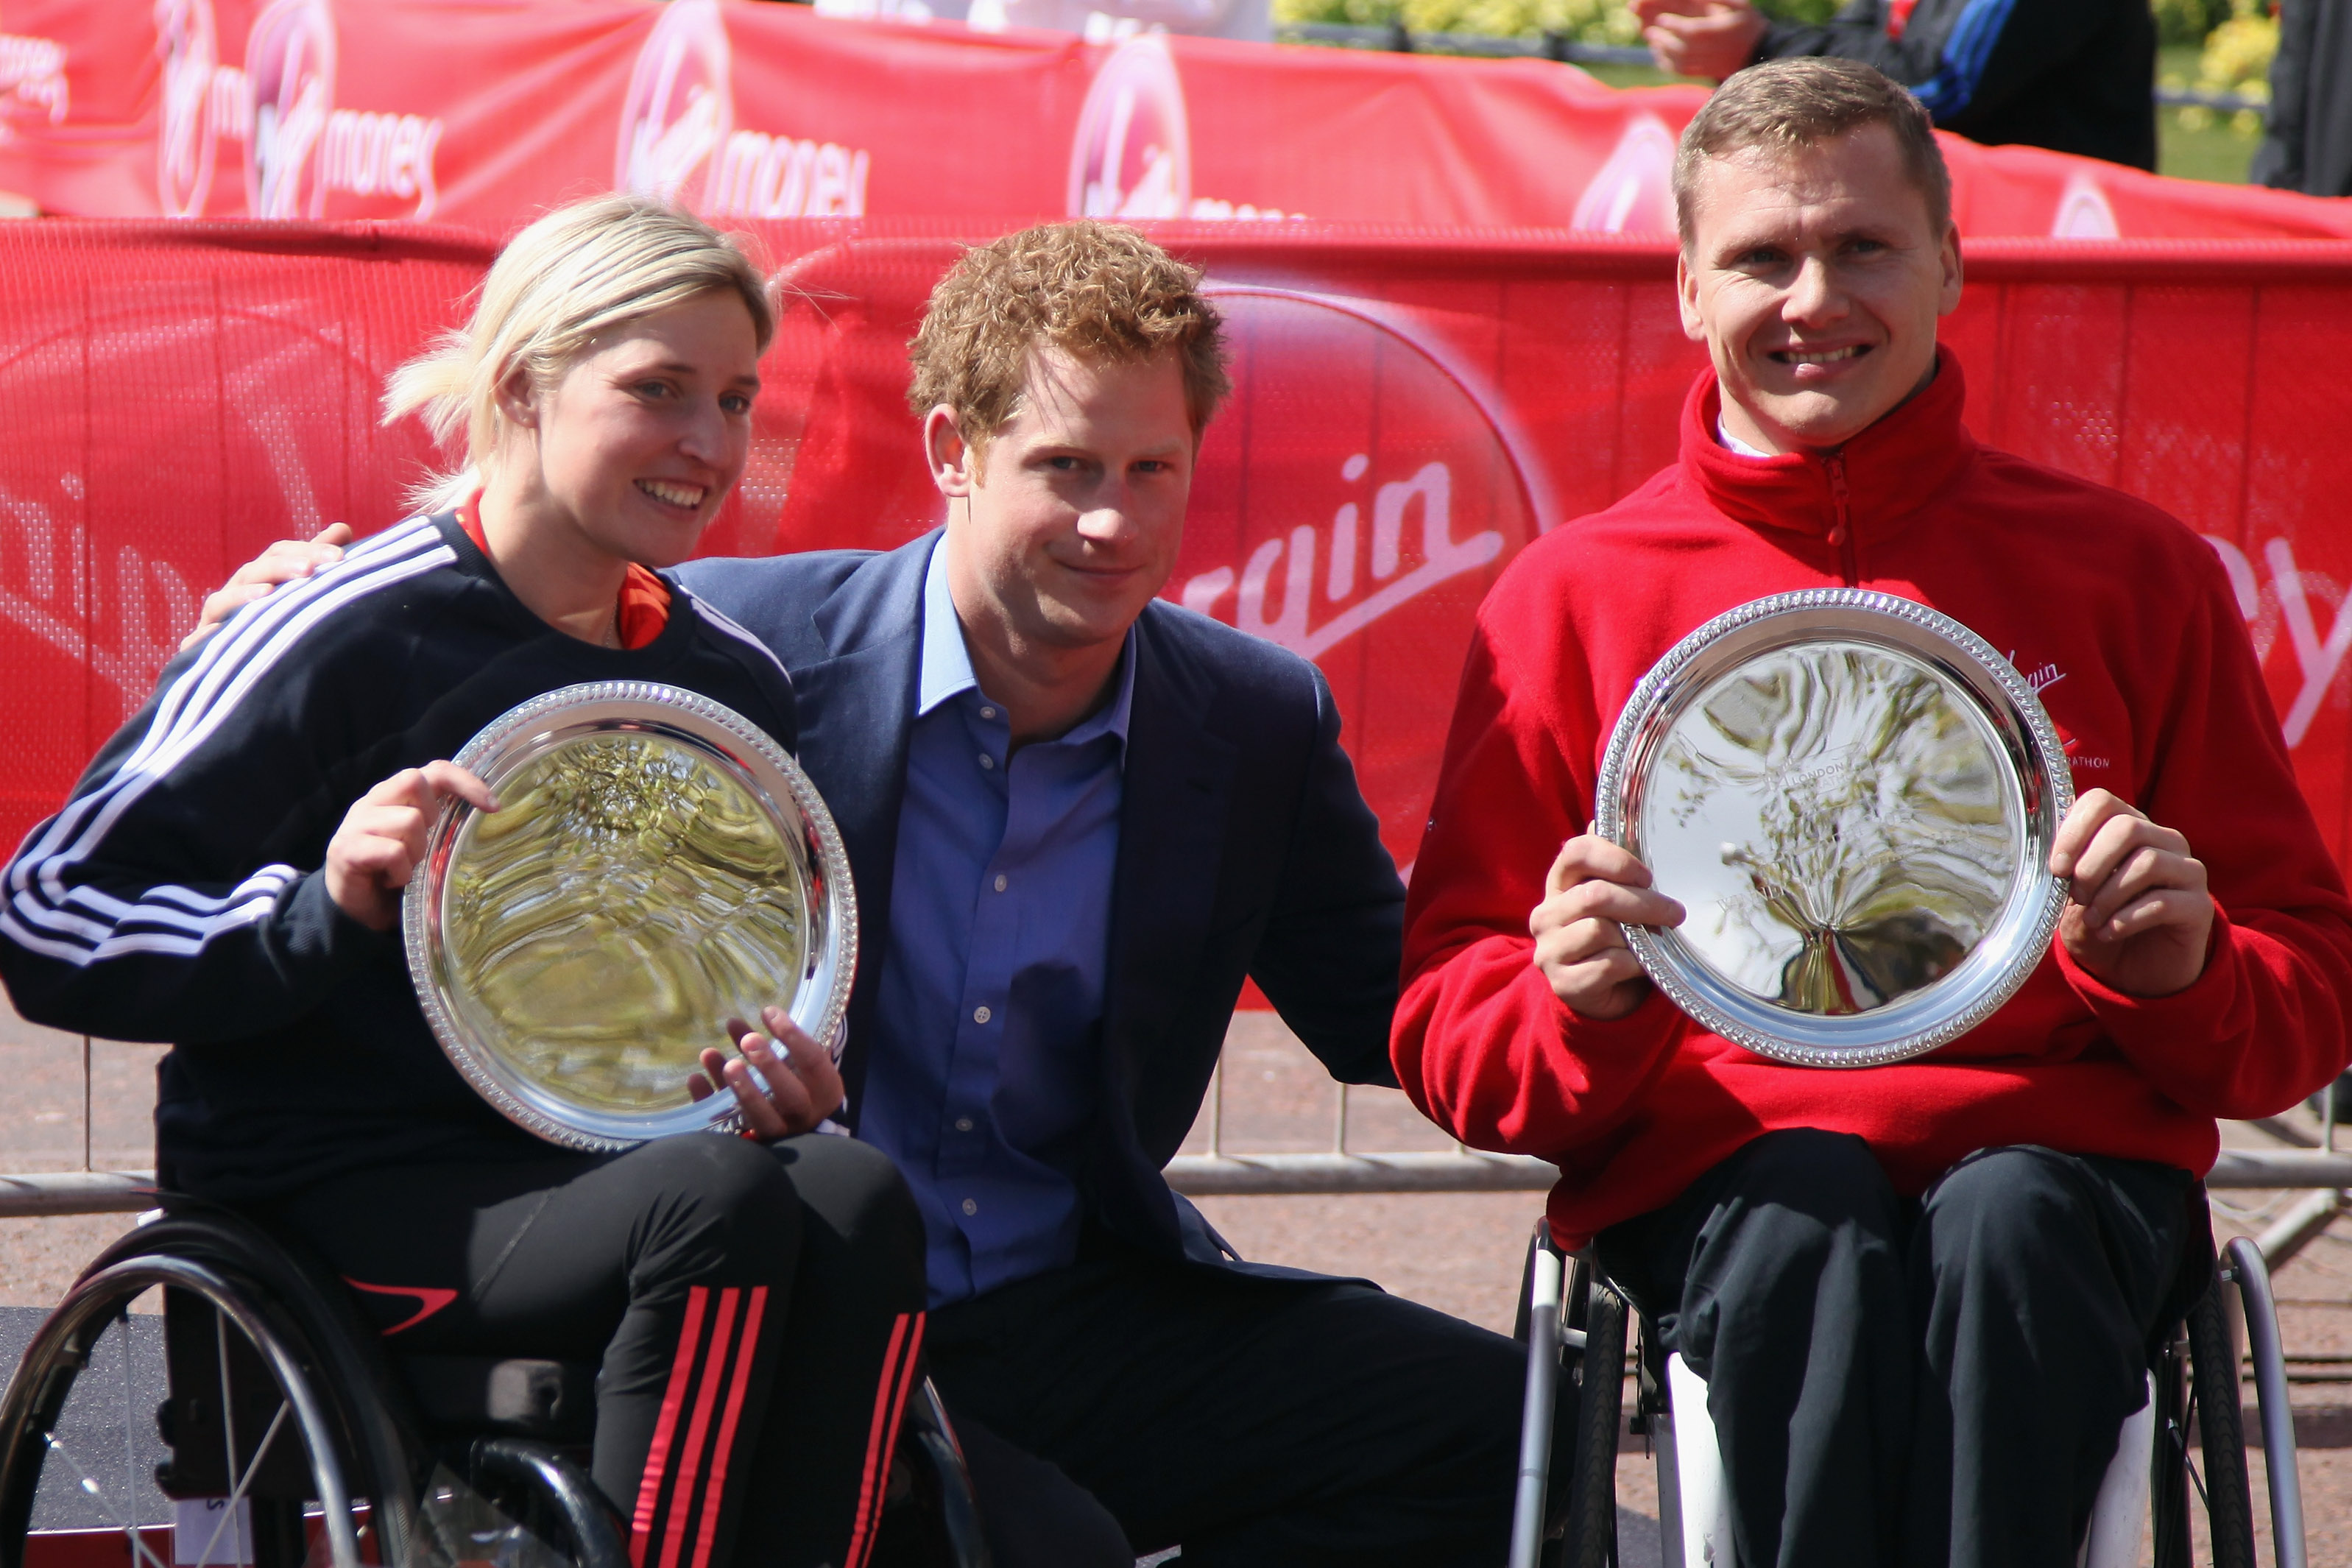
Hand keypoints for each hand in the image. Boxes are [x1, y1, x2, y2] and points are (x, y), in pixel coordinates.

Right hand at [180, 522, 354, 651]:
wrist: (238, 669)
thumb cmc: (277, 620)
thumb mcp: (299, 590)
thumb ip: (316, 559)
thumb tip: (342, 528)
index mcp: (260, 577)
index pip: (280, 553)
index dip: (308, 550)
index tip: (341, 557)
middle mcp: (236, 593)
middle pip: (255, 571)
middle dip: (282, 567)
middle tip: (310, 570)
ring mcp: (215, 619)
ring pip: (223, 601)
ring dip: (243, 595)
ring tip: (268, 594)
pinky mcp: (199, 648)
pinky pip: (197, 641)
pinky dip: (205, 636)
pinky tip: (217, 633)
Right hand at [323, 761, 496, 929]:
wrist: (356, 909)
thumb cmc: (396, 872)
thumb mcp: (424, 843)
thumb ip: (441, 822)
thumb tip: (490, 812)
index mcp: (394, 795)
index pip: (434, 770)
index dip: (465, 781)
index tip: (493, 806)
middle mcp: (373, 801)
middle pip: (414, 781)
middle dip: (431, 816)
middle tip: (424, 846)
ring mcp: (356, 824)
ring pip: (408, 821)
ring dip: (416, 852)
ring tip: (406, 869)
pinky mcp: (346, 850)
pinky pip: (392, 852)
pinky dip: (400, 872)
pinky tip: (393, 881)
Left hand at [691, 1007, 846, 1138]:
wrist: (802, 1126)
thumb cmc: (803, 1083)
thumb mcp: (806, 1064)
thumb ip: (788, 1045)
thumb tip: (764, 1012)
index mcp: (824, 1090)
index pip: (813, 1062)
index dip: (793, 1037)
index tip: (769, 1012)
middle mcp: (804, 1114)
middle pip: (790, 1096)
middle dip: (769, 1067)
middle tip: (749, 1040)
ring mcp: (777, 1133)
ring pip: (760, 1117)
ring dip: (740, 1089)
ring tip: (712, 1055)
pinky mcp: (750, 1141)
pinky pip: (726, 1126)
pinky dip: (709, 1102)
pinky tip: (696, 1077)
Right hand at [1530, 834, 1685, 1019]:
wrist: (1603, 994)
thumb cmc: (1613, 936)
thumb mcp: (1614, 900)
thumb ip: (1614, 867)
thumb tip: (1613, 818)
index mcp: (1558, 885)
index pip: (1576, 852)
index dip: (1614, 858)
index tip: (1647, 875)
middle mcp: (1545, 915)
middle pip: (1596, 895)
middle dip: (1643, 903)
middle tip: (1674, 912)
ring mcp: (1549, 950)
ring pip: (1600, 930)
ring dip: (1638, 937)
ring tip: (1655, 941)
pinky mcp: (1562, 983)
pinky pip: (1607, 965)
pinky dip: (1633, 965)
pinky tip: (1643, 966)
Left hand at [1634, 0, 1766, 80]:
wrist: (1759, 49)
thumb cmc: (1745, 21)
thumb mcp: (1736, 4)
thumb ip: (1712, 0)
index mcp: (1720, 32)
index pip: (1693, 31)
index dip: (1675, 26)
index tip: (1662, 19)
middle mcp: (1713, 50)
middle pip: (1681, 47)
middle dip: (1662, 37)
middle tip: (1647, 27)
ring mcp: (1707, 63)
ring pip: (1679, 61)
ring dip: (1661, 49)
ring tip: (1650, 35)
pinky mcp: (1702, 72)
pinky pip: (1680, 70)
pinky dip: (1666, 62)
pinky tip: (1657, 50)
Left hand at [2049, 790, 2212, 997]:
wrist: (2132, 973)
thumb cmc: (2099, 924)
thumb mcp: (2070, 897)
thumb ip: (2065, 871)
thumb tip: (2055, 858)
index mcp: (2127, 828)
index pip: (2102, 801)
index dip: (2075, 830)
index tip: (2056, 866)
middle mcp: (2163, 841)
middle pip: (2127, 828)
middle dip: (2091, 865)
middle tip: (2077, 897)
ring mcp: (2187, 871)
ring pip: (2147, 862)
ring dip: (2108, 895)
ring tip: (2093, 919)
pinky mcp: (2199, 906)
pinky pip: (2163, 902)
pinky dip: (2126, 919)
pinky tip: (2109, 933)